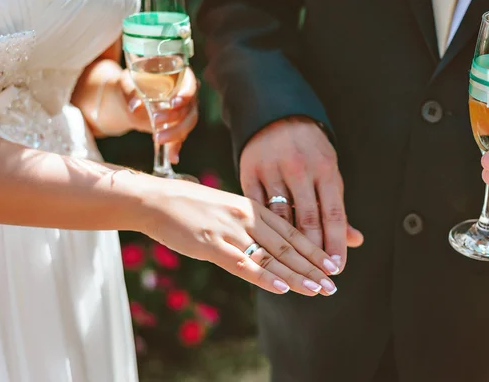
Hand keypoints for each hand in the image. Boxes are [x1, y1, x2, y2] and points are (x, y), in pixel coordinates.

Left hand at [123, 67, 198, 163]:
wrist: (131, 98)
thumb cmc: (131, 84)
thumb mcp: (126, 83)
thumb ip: (130, 92)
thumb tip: (135, 107)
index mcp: (179, 76)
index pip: (189, 83)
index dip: (185, 94)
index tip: (173, 103)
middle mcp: (186, 94)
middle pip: (190, 107)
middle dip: (175, 116)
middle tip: (155, 121)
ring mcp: (185, 111)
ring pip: (188, 123)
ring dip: (176, 133)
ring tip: (158, 139)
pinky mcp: (179, 126)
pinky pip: (181, 137)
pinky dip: (176, 148)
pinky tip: (173, 158)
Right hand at [138, 175, 341, 295]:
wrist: (156, 200)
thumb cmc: (191, 206)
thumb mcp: (227, 208)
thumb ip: (250, 223)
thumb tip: (270, 242)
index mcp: (253, 207)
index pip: (291, 232)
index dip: (313, 250)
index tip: (332, 264)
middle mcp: (247, 217)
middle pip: (287, 246)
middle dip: (312, 267)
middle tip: (332, 284)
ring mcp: (230, 230)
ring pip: (271, 257)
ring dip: (297, 276)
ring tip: (318, 289)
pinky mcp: (211, 243)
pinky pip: (242, 264)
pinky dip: (264, 277)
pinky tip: (283, 287)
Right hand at [239, 116, 363, 273]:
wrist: (276, 117)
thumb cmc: (308, 152)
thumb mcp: (326, 173)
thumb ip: (336, 208)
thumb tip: (355, 241)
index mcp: (325, 169)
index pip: (334, 213)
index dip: (336, 243)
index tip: (337, 269)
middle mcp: (300, 169)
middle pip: (309, 217)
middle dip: (315, 251)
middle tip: (318, 278)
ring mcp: (273, 170)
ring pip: (282, 216)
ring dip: (289, 247)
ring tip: (295, 272)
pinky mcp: (249, 173)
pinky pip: (257, 207)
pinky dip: (263, 230)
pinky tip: (267, 250)